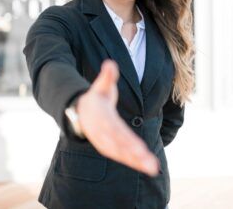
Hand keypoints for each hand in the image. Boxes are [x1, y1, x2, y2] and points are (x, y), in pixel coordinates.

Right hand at [75, 60, 158, 175]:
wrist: (79, 111)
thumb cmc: (95, 98)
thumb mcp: (100, 85)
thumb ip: (106, 76)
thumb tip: (110, 63)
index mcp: (102, 118)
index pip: (115, 130)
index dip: (126, 140)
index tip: (139, 149)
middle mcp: (103, 133)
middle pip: (120, 145)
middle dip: (135, 155)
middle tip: (150, 165)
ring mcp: (105, 141)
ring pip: (122, 153)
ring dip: (137, 162)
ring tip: (152, 168)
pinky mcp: (109, 146)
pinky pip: (123, 155)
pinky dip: (134, 162)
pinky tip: (148, 167)